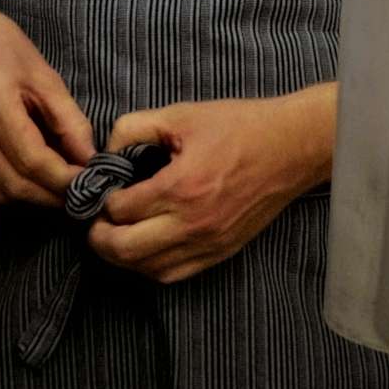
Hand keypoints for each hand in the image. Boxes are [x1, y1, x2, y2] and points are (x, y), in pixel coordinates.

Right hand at [0, 6, 94, 208]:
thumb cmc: (3, 49)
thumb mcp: (44, 76)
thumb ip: (68, 120)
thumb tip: (89, 158)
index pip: (33, 159)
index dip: (64, 178)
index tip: (92, 182)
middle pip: (16, 183)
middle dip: (53, 194)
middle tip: (83, 191)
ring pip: (1, 192)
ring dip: (35, 196)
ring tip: (63, 186)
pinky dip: (15, 191)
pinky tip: (35, 180)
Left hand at [86, 86, 337, 285]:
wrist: (292, 146)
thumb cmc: (240, 127)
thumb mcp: (182, 114)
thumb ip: (134, 127)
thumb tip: (106, 151)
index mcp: (181, 186)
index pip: (120, 209)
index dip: (103, 199)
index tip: (103, 189)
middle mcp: (192, 223)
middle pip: (125, 249)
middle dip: (100, 236)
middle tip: (96, 221)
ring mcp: (208, 243)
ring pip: (147, 269)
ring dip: (123, 256)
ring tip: (116, 235)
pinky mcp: (221, 252)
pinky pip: (174, 274)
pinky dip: (151, 267)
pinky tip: (145, 248)